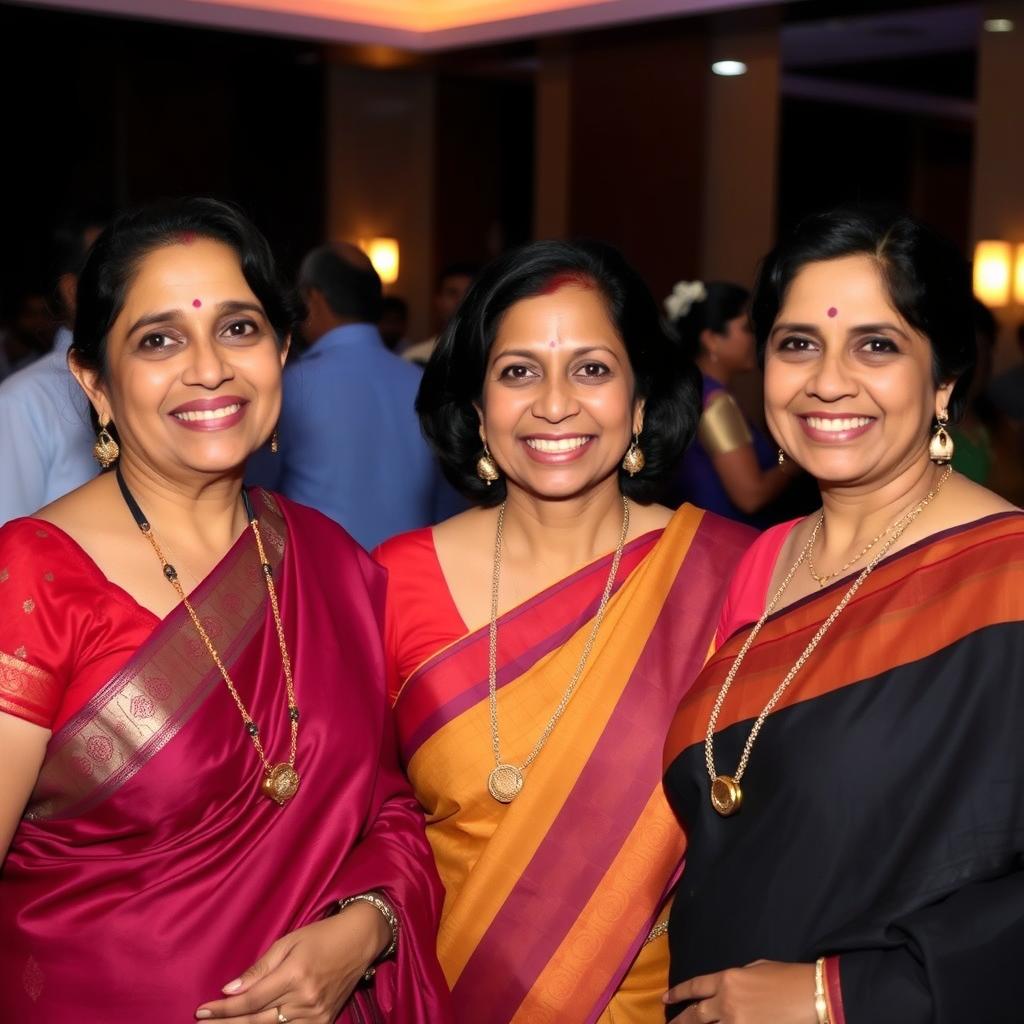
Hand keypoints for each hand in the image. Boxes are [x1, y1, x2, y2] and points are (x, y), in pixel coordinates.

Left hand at [195, 902, 390, 1022]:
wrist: (361, 940)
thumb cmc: (322, 934)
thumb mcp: (289, 941)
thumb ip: (260, 968)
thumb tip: (230, 990)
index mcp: (295, 975)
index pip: (250, 1000)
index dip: (223, 1009)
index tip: (201, 1012)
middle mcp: (305, 999)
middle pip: (256, 1020)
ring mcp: (316, 1014)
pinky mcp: (324, 1022)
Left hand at [664, 961, 817, 1023]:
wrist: (812, 996)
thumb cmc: (787, 977)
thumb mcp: (756, 968)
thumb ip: (737, 979)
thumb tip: (728, 987)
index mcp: (727, 979)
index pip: (695, 987)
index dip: (678, 993)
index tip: (666, 999)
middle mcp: (727, 1002)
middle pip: (696, 1015)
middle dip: (680, 1021)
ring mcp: (737, 1023)